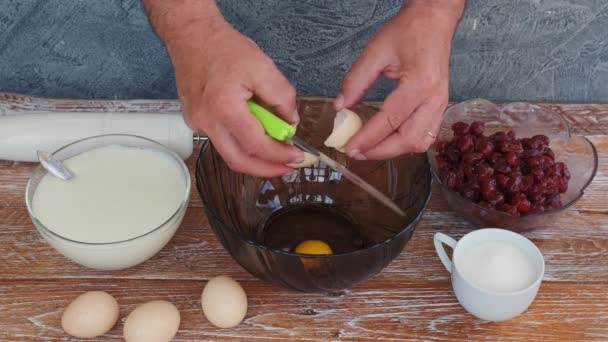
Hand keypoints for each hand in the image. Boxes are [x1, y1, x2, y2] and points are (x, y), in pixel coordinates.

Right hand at [165, 18, 303, 176]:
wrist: (192, 36)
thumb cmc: (225, 48)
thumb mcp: (264, 68)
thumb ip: (282, 98)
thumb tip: (291, 123)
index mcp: (225, 109)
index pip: (256, 145)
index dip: (279, 156)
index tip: (296, 157)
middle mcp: (207, 122)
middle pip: (238, 162)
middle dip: (266, 170)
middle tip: (286, 168)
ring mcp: (197, 123)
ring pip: (228, 154)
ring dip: (253, 158)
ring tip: (274, 153)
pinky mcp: (194, 121)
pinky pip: (220, 140)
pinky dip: (240, 143)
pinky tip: (254, 134)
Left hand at [335, 1, 464, 159]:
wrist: (434, 20)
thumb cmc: (408, 31)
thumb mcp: (376, 51)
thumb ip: (356, 80)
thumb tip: (340, 107)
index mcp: (420, 84)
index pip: (390, 120)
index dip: (368, 138)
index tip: (349, 147)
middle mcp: (435, 99)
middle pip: (409, 140)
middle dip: (380, 151)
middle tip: (355, 152)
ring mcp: (441, 104)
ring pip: (420, 142)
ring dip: (394, 150)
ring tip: (369, 149)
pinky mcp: (440, 106)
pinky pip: (426, 135)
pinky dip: (405, 143)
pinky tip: (387, 140)